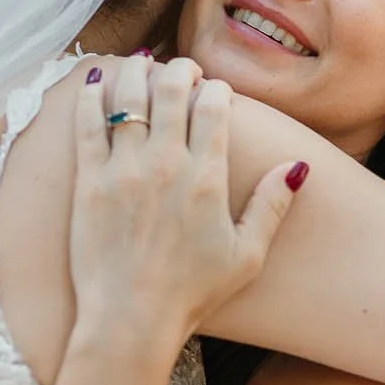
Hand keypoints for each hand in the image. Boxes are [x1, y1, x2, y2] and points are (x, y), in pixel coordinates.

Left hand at [70, 55, 304, 349]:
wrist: (132, 319)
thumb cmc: (192, 293)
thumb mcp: (247, 255)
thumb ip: (271, 205)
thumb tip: (297, 166)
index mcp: (207, 177)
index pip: (214, 105)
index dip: (215, 88)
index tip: (212, 91)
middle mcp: (167, 164)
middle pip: (172, 88)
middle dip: (179, 70)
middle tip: (178, 71)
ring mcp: (125, 170)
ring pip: (129, 97)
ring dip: (136, 71)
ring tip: (140, 64)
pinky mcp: (89, 182)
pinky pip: (87, 125)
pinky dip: (89, 96)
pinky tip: (93, 81)